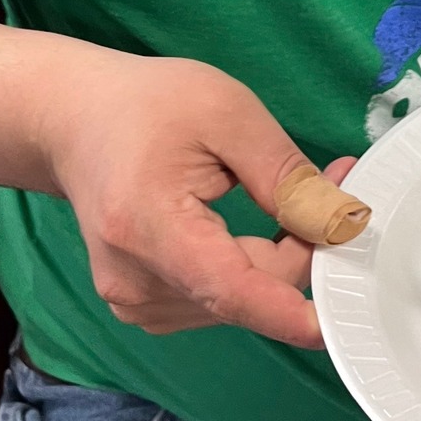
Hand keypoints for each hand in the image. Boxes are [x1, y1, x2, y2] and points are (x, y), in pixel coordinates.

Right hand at [33, 46, 354, 346]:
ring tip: (292, 199)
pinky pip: (220, 301)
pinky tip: (257, 230)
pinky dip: (252, 272)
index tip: (345, 315)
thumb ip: (284, 176)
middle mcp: (134, 282)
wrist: (76, 120)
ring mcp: (134, 301)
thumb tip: (342, 224)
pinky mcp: (144, 305)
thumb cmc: (148, 106)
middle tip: (337, 185)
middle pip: (246, 293)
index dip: (291, 312)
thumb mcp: (227, 114)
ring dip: (280, 261)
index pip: (231, 291)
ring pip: (239, 302)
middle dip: (304, 248)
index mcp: (147, 228)